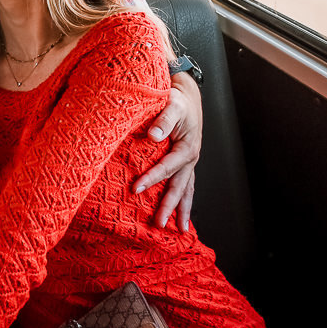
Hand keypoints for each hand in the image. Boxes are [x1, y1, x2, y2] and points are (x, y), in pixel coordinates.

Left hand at [133, 71, 201, 230]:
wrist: (188, 96)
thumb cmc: (178, 100)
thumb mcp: (172, 105)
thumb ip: (164, 120)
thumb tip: (153, 136)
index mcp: (187, 147)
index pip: (167, 167)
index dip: (151, 179)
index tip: (136, 189)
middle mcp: (190, 158)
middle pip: (179, 187)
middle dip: (170, 207)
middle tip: (159, 224)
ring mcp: (189, 163)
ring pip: (186, 190)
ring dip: (181, 210)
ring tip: (179, 230)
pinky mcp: (185, 163)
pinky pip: (185, 185)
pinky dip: (183, 200)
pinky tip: (179, 214)